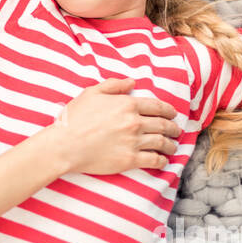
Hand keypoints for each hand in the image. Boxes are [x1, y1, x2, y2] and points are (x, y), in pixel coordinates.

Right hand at [51, 77, 183, 174]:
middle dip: (173, 128)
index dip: (169, 110)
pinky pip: (153, 160)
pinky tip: (164, 161)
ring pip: (161, 142)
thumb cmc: (75, 118)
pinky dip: (162, 160)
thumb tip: (132, 82)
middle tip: (176, 131)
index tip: (173, 114)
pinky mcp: (129, 160)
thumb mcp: (91, 93)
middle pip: (163, 124)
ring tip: (172, 147)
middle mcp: (134, 122)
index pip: (157, 106)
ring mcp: (133, 141)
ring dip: (170, 145)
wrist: (65, 145)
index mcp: (127, 104)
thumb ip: (114, 85)